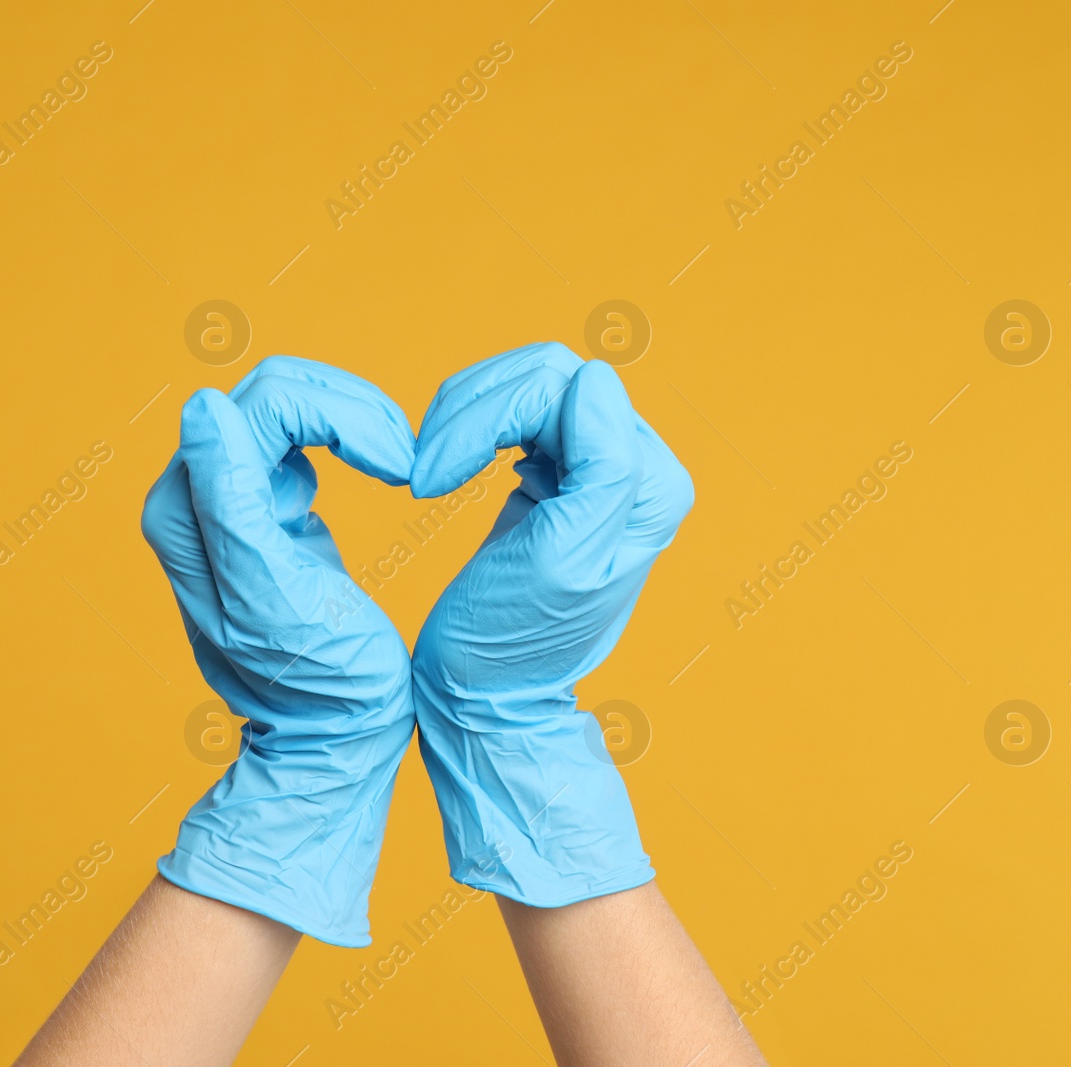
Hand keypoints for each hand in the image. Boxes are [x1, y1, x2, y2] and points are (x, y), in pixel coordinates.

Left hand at [141, 356, 416, 946]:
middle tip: (403, 458)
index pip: (263, 402)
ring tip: (397, 465)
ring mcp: (230, 498)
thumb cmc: (319, 681)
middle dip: (350, 409)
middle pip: (274, 391)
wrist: (333, 738)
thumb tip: (205, 406)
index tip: (396, 463)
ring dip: (354, 420)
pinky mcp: (265, 506)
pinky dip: (349, 441)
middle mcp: (195, 495)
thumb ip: (232, 501)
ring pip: (289, 404)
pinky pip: (301, 435)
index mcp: (188, 508)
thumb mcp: (275, 594)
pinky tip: (378, 477)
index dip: (341, 414)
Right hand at [408, 342, 693, 904]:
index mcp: (649, 483)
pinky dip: (465, 431)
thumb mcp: (560, 560)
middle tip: (421, 473)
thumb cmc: (511, 640)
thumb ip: (603, 466)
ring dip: (461, 419)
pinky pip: (511, 409)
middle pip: (544, 374)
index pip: (567, 386)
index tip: (428, 483)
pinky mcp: (552, 470)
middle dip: (469, 413)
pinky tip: (446, 475)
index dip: (487, 417)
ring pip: (524, 383)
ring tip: (427, 474)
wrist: (482, 693)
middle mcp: (633, 466)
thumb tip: (594, 379)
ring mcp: (592, 465)